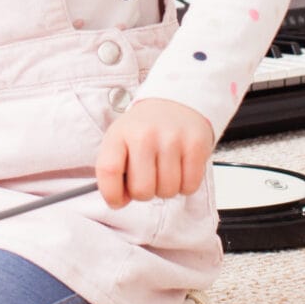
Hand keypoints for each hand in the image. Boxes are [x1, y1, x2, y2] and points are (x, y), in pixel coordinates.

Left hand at [95, 97, 216, 209]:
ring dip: (166, 189)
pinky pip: (189, 186)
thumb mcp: (120, 141)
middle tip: (148, 178)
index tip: (118, 200)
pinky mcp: (196, 145)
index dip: (112, 194)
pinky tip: (180, 169)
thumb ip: (114, 171)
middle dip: (145, 193)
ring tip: (164, 171)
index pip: (108, 171)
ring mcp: (172, 139)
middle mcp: (144, 135)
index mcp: (119, 135)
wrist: (175, 103)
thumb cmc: (144, 130)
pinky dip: (185, 185)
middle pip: (141, 190)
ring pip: (167, 191)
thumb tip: (118, 200)